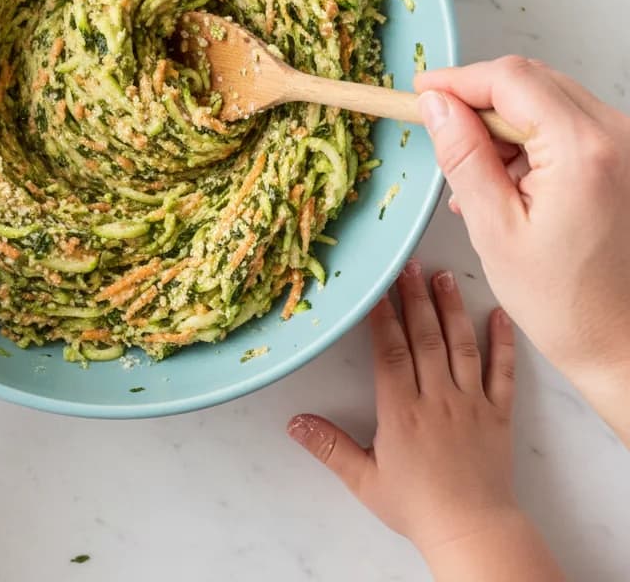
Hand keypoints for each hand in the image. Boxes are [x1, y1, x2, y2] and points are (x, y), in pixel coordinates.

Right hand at [288, 261, 517, 555]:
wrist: (473, 531)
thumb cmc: (417, 507)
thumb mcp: (364, 479)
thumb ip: (329, 446)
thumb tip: (293, 422)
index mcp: (402, 410)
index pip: (389, 351)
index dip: (382, 316)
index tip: (376, 287)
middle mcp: (437, 398)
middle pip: (425, 337)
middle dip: (415, 297)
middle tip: (408, 264)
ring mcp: (471, 403)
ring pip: (460, 346)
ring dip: (451, 309)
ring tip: (443, 276)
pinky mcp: (498, 414)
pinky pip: (501, 373)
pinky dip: (502, 343)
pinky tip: (498, 316)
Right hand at [415, 57, 629, 436]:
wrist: (622, 342)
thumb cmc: (564, 301)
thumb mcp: (494, 229)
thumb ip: (463, 156)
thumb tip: (435, 104)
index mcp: (582, 150)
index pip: (510, 79)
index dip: (457, 80)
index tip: (419, 93)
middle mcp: (615, 136)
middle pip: (530, 81)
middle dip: (478, 100)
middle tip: (438, 131)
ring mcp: (625, 145)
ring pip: (547, 99)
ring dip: (502, 122)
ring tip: (475, 175)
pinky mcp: (623, 158)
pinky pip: (566, 123)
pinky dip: (529, 138)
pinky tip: (508, 181)